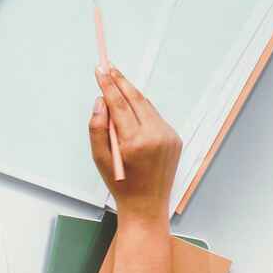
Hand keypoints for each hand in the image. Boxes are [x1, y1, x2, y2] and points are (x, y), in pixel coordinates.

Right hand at [90, 66, 180, 221]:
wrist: (147, 204)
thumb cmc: (120, 184)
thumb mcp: (99, 159)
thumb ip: (97, 128)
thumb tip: (100, 101)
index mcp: (135, 142)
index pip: (119, 104)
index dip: (108, 85)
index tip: (99, 70)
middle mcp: (155, 136)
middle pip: (136, 99)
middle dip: (121, 82)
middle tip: (108, 68)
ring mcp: (168, 136)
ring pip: (147, 106)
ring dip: (132, 94)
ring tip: (117, 81)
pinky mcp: (175, 139)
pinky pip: (155, 117)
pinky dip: (143, 110)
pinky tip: (132, 105)